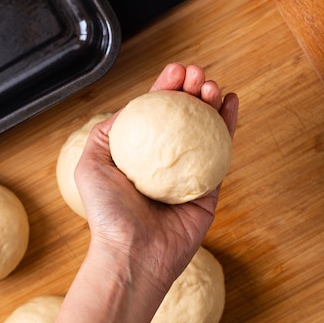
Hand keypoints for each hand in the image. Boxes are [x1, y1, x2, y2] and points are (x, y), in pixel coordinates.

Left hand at [75, 63, 237, 289]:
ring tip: (211, 83)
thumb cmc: (108, 212)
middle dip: (191, 88)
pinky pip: (223, 151)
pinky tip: (231, 101)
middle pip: (183, 114)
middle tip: (196, 73)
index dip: (166, 87)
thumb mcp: (91, 163)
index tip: (175, 69)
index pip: (156, 111)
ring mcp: (189, 171)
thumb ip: (107, 132)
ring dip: (211, 100)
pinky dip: (229, 124)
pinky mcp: (209, 187)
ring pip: (205, 127)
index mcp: (140, 153)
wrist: (132, 253)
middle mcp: (165, 159)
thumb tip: (129, 107)